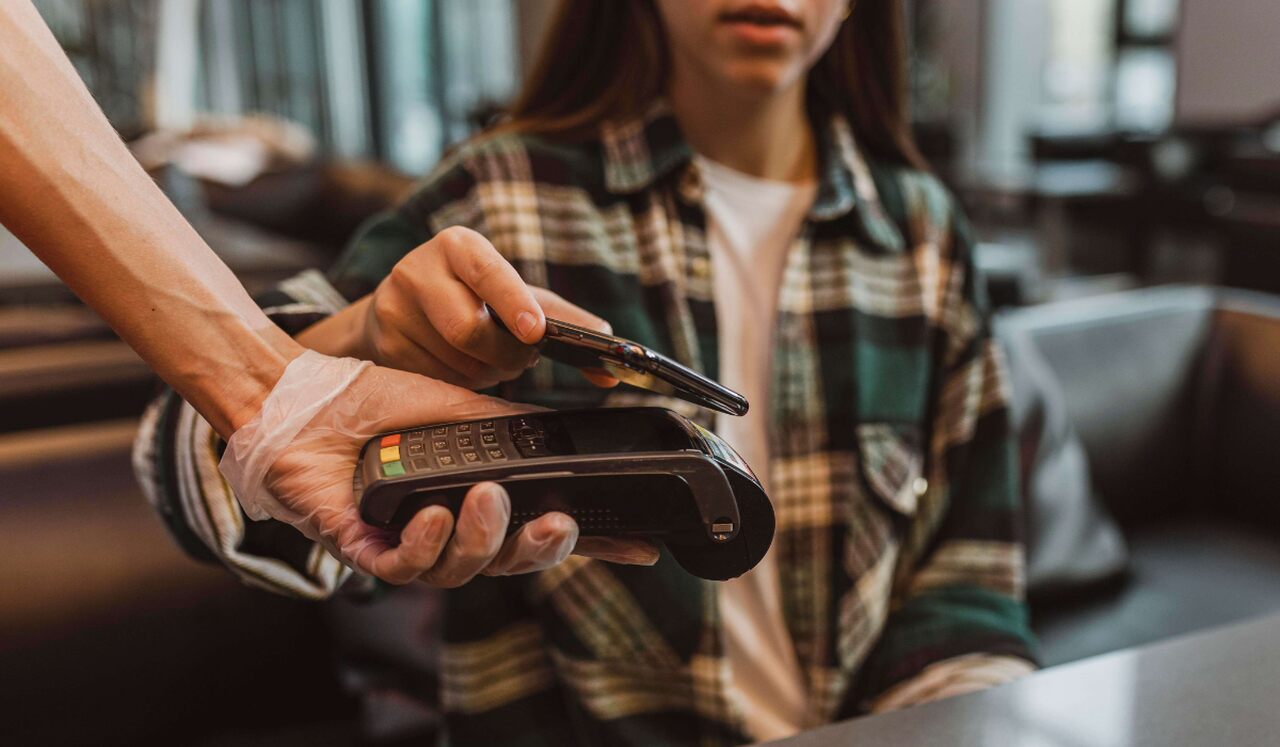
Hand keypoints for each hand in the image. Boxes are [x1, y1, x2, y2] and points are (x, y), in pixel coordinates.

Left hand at [222, 354, 656, 586]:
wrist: (306, 395)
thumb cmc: (380, 402)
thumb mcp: (465, 411)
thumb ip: (516, 430)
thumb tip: (575, 434)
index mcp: (479, 500)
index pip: (542, 530)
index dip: (593, 545)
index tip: (640, 548)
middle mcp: (449, 529)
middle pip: (509, 563)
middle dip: (539, 551)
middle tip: (556, 524)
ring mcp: (407, 543)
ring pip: (461, 571)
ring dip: (481, 539)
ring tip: (485, 499)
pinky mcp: (361, 549)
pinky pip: (403, 569)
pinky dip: (424, 545)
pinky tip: (431, 516)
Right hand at [355, 226, 615, 388]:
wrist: (399, 308)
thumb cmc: (471, 296)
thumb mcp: (514, 294)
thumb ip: (562, 317)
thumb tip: (611, 341)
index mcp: (458, 246)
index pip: (488, 271)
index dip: (513, 302)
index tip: (535, 332)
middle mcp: (418, 269)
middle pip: (470, 331)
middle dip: (505, 356)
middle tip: (519, 359)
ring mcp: (393, 308)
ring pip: (455, 363)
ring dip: (483, 373)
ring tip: (483, 357)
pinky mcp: (383, 345)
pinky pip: (434, 381)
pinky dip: (458, 383)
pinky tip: (457, 366)